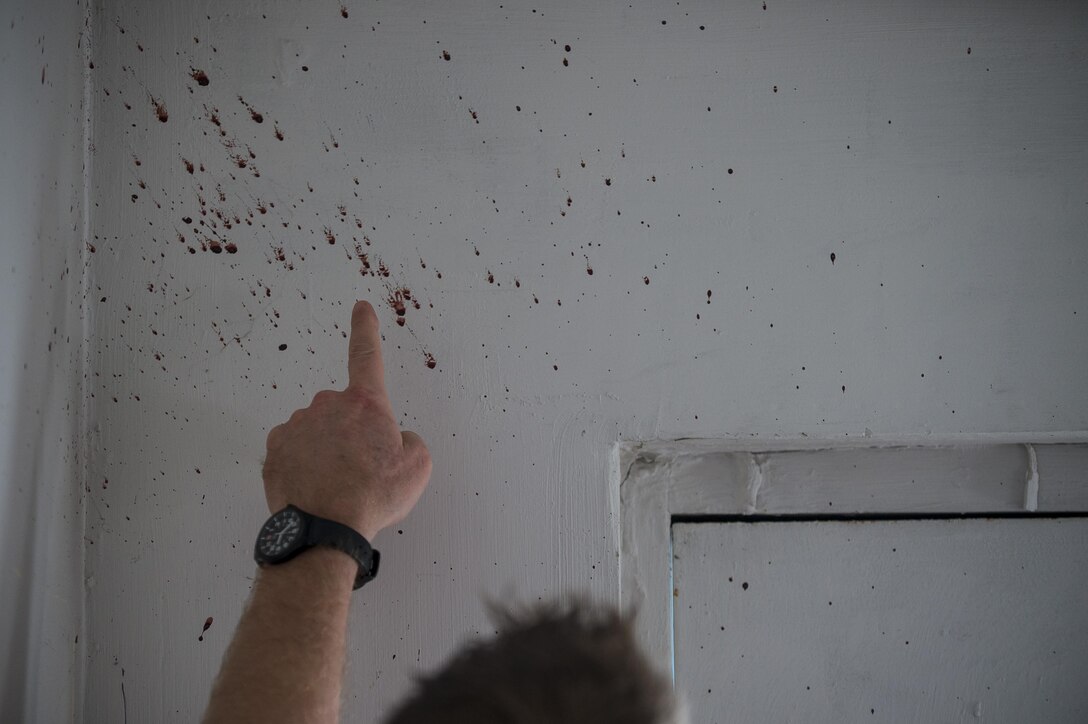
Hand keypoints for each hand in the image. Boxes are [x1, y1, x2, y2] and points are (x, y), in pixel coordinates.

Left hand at [262, 300, 431, 539]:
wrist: (324, 529)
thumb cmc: (371, 495)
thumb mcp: (418, 467)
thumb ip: (411, 442)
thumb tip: (398, 440)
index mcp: (365, 403)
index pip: (367, 355)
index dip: (366, 328)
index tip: (361, 307)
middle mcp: (327, 405)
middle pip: (343, 412)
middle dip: (352, 434)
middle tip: (361, 470)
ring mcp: (296, 426)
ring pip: (317, 432)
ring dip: (327, 451)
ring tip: (338, 486)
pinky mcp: (275, 450)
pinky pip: (294, 450)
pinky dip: (304, 465)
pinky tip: (315, 488)